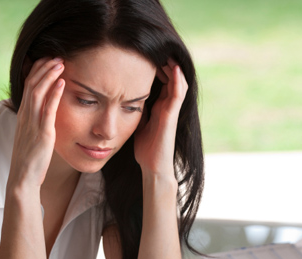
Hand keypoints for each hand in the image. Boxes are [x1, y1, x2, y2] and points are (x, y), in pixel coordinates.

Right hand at [8, 58, 64, 188]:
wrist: (23, 179)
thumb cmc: (31, 161)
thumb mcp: (33, 138)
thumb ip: (38, 125)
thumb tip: (47, 117)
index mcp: (23, 117)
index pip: (28, 87)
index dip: (37, 72)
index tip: (48, 61)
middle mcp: (25, 117)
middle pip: (31, 84)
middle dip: (43, 68)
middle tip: (56, 56)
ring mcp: (32, 124)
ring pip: (38, 92)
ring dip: (49, 75)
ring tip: (60, 62)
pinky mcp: (42, 133)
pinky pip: (47, 109)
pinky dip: (54, 94)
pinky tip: (62, 82)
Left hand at [134, 59, 187, 178]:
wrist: (153, 167)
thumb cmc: (145, 150)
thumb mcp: (137, 124)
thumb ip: (135, 111)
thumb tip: (124, 99)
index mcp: (158, 108)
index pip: (159, 82)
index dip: (155, 67)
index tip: (146, 54)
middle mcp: (166, 107)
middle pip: (169, 78)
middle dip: (163, 63)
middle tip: (157, 48)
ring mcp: (170, 110)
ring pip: (176, 82)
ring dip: (173, 67)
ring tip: (167, 52)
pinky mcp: (172, 116)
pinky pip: (177, 94)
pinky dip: (177, 80)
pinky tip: (174, 67)